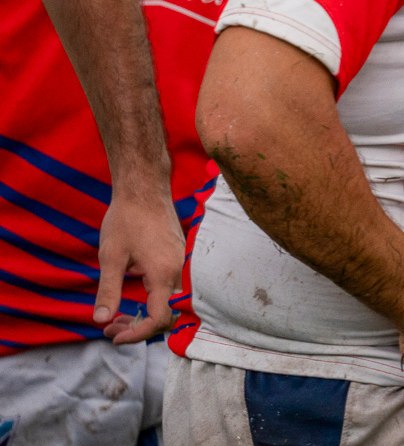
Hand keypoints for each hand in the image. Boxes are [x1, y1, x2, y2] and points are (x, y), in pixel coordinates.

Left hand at [95, 188, 183, 343]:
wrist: (145, 189)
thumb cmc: (126, 220)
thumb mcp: (111, 258)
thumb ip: (108, 291)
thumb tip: (100, 321)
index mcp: (163, 274)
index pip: (159, 319)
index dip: (137, 334)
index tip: (114, 337)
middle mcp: (178, 271)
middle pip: (167, 314)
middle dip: (139, 327)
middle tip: (109, 328)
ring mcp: (181, 263)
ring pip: (170, 301)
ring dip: (145, 314)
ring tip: (117, 316)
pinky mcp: (178, 256)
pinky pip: (171, 287)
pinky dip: (152, 299)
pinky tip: (132, 294)